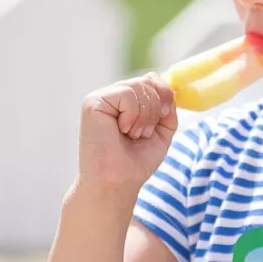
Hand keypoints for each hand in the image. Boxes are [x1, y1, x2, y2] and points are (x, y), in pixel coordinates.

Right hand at [75, 73, 177, 192]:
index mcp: (126, 101)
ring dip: (145, 116)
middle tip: (141, 134)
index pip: (152, 80)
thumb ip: (167, 106)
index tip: (161, 119)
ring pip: (139, 86)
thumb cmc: (136, 162)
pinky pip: (127, 94)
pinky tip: (121, 130)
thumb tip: (169, 85)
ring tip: (132, 134)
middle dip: (155, 110)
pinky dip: (132, 116)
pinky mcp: (93, 102)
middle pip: (148, 81)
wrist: (118, 182)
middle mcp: (112, 96)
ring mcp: (101, 97)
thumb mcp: (162, 130)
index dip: (164, 95)